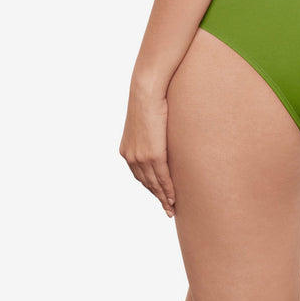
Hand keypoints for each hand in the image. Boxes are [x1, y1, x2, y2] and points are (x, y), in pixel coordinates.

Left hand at [119, 84, 176, 217]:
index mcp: (127, 149)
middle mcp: (131, 156)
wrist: (146, 91)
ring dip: (163, 197)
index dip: (149, 186)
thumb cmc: (149, 99)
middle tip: (167, 209)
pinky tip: (172, 198)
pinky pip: (161, 177)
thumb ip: (150, 133)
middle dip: (156, 196)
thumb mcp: (145, 120)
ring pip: (153, 183)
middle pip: (145, 182)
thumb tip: (160, 133)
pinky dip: (167, 190)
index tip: (158, 196)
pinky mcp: (152, 154)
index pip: (139, 174)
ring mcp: (141, 157)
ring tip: (171, 208)